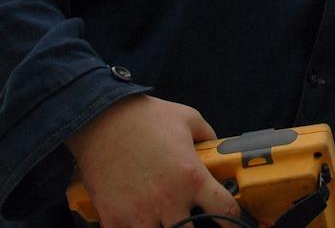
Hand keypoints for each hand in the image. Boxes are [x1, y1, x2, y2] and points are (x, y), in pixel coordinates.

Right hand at [65, 94, 240, 227]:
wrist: (100, 118)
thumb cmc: (145, 117)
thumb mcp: (189, 118)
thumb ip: (208, 137)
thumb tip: (216, 149)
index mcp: (191, 177)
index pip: (225, 211)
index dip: (234, 222)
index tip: (234, 225)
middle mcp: (169, 199)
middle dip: (195, 226)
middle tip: (190, 216)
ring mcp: (140, 213)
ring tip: (164, 218)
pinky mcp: (114, 219)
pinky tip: (140, 222)